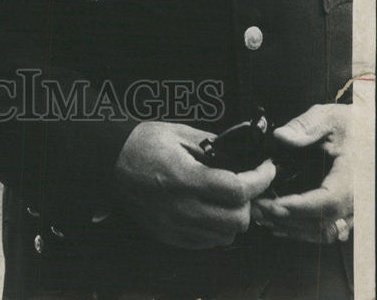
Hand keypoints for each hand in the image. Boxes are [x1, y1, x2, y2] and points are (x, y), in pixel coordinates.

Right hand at [113, 121, 275, 248]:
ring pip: (224, 236)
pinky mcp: (168, 236)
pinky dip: (215, 229)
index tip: (267, 168)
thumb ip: (212, 144)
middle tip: (245, 183)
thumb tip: (241, 153)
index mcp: (184, 178)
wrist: (109, 160)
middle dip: (248, 202)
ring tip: (226, 198)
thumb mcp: (178, 133)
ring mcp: (174, 226)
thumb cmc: (142, 142)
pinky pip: (205, 243)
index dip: (260, 179)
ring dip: (233, 217)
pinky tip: (209, 209)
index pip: (237, 189)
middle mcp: (181, 208)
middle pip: (237, 220)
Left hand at [251, 103, 352, 242]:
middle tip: (256, 208)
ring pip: (325, 234)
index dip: (298, 207)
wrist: (371, 133)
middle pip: (322, 224)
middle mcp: (358, 201)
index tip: (271, 203)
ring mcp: (355, 211)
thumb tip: (281, 137)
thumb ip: (306, 126)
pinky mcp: (349, 214)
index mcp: (353, 178)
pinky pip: (329, 232)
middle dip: (287, 219)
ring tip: (263, 216)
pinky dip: (304, 231)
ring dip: (293, 229)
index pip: (327, 202)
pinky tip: (282, 222)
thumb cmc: (354, 126)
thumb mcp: (329, 117)